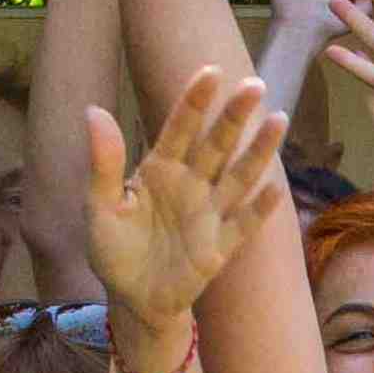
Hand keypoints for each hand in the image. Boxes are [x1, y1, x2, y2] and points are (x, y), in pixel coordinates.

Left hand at [85, 66, 292, 332]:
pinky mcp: (221, 247)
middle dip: (235, 116)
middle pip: (217, 144)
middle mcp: (191, 184)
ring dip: (259, 151)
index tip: (211, 72)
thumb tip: (94, 110)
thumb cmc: (115, 250)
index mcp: (160, 169)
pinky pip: (244, 225)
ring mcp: (210, 214)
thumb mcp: (100, 207)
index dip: (195, 101)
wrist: (133, 300)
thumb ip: (103, 163)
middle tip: (254, 85)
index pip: (180, 128)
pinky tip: (276, 190)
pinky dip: (260, 209)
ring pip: (239, 176)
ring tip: (279, 119)